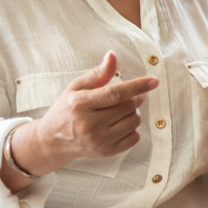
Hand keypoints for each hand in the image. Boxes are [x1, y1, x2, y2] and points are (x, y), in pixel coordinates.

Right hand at [15, 52, 157, 175]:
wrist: (53, 140)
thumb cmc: (67, 109)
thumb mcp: (77, 87)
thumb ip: (98, 73)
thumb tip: (112, 55)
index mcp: (81, 104)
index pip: (114, 94)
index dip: (137, 86)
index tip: (154, 81)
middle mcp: (89, 125)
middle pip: (129, 106)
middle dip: (134, 97)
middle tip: (127, 95)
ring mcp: (99, 141)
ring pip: (134, 121)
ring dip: (133, 112)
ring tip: (119, 110)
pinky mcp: (106, 152)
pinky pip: (135, 137)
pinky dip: (132, 128)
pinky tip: (119, 124)